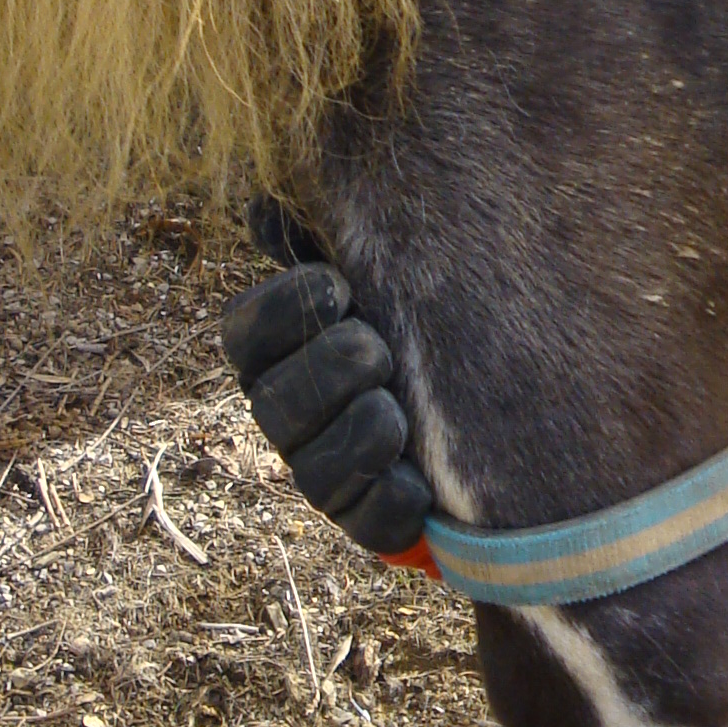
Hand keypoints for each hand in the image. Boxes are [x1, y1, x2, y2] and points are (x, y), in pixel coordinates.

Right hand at [221, 207, 428, 555]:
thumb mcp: (376, 272)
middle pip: (273, 403)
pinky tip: (416, 480)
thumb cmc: (412, 314)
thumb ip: (322, 239)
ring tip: (395, 412)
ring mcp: (323, 473)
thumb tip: (266, 205)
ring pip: (314, 471)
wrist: (483, 396)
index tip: (339, 287)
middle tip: (376, 349)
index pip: (245, 331)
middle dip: (327, 373)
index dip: (284, 310)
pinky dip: (390, 498)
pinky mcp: (369, 520)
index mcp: (276, 349)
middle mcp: (286, 413)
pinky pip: (366, 522)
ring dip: (358, 435)